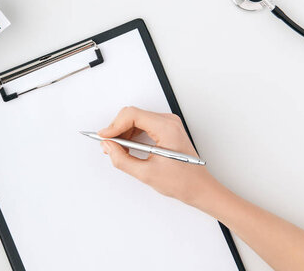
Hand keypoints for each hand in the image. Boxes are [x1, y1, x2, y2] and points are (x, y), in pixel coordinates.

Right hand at [98, 106, 218, 206]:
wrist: (200, 188)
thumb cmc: (182, 182)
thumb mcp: (146, 174)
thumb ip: (122, 159)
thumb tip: (108, 147)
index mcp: (166, 128)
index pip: (132, 115)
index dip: (114, 125)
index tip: (104, 137)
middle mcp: (168, 121)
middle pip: (132, 115)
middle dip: (117, 130)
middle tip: (108, 146)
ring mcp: (167, 124)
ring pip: (136, 119)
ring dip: (123, 133)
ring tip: (117, 150)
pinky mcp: (165, 129)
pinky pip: (142, 125)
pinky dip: (131, 135)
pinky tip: (127, 149)